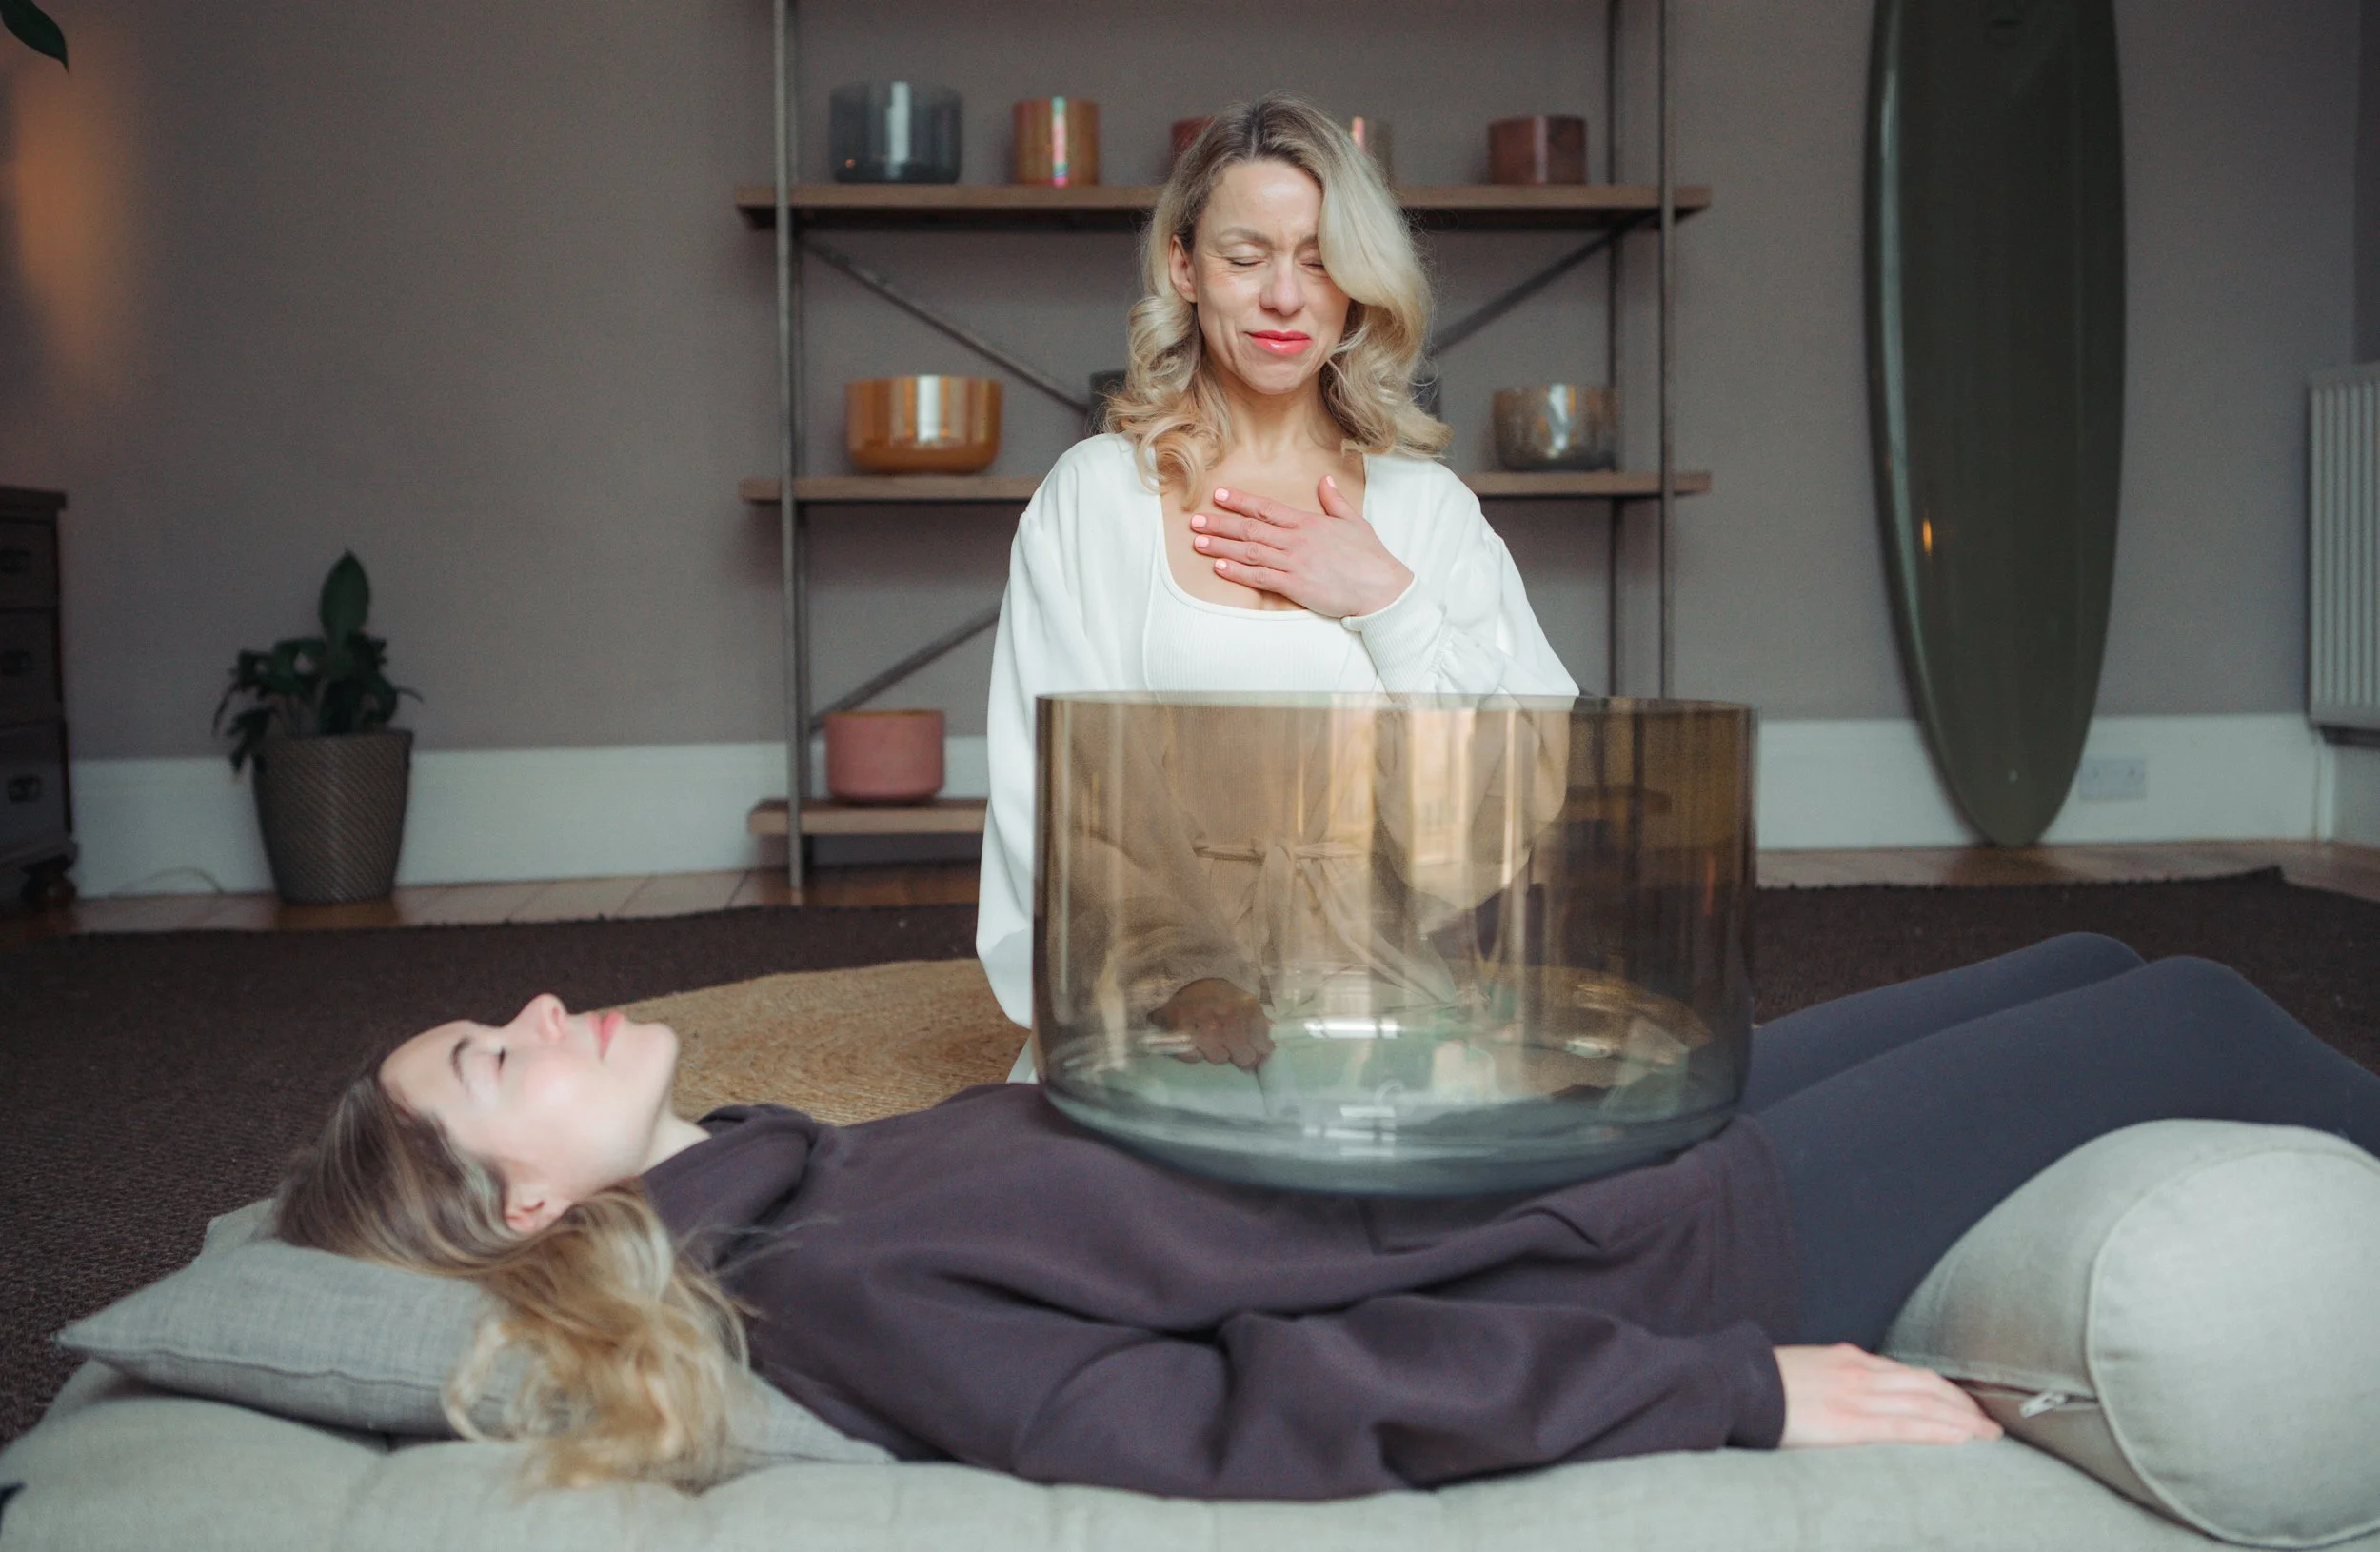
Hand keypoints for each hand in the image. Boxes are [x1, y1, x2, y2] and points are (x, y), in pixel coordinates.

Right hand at [1150, 978, 1273, 1068]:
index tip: (1252, 1047)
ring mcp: (1205, 1028)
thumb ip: (1260, 1024)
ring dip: (1217, 1053)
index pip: (1262, 1047)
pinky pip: (1195, 1058)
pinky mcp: (1182, 1034)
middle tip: (1230, 1045)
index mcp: (1248, 1009)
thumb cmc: (1220, 996)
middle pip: (1244, 1058)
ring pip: (1219, 1059)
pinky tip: (1196, 1041)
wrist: (1188, 982)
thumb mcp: (1246, 1003)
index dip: (1258, 1049)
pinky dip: (1195, 1053)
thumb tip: (1269, 1048)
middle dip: (1239, 1054)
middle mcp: (1228, 1019)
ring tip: (1212, 1040)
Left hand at [1191, 475, 1412, 618]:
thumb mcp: (1354, 521)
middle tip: (1195, 520)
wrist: (1381, 587)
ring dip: (1222, 546)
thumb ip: (1334, 501)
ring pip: (1250, 551)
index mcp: (1308, 523)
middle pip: (1250, 528)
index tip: (1218, 496)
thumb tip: (1324, 480)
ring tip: (1199, 542)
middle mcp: (1296, 540)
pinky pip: (1260, 577)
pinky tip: (1220, 567)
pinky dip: (1238, 572)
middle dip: (1220, 523)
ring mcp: (1294, 563)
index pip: (1266, 508)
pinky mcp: (1295, 586)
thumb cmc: (1369, 556)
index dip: (1240, 501)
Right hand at [1775, 1344, 2002, 1447]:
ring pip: (1925, 1404)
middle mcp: (1860, 1371)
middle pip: (1925, 1385)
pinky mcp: (1849, 1421)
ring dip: (1962, 1418)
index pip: (1907, 1372)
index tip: (1961, 1402)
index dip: (1940, 1387)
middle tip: (1988, 1421)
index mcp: (1847, 1358)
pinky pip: (1905, 1426)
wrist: (1735, 1384)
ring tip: (1987, 1434)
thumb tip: (1845, 1399)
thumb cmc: (1759, 1383)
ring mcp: (1857, 1394)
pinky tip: (1961, 1439)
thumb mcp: (1802, 1371)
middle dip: (1961, 1402)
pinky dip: (1938, 1431)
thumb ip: (1830, 1380)